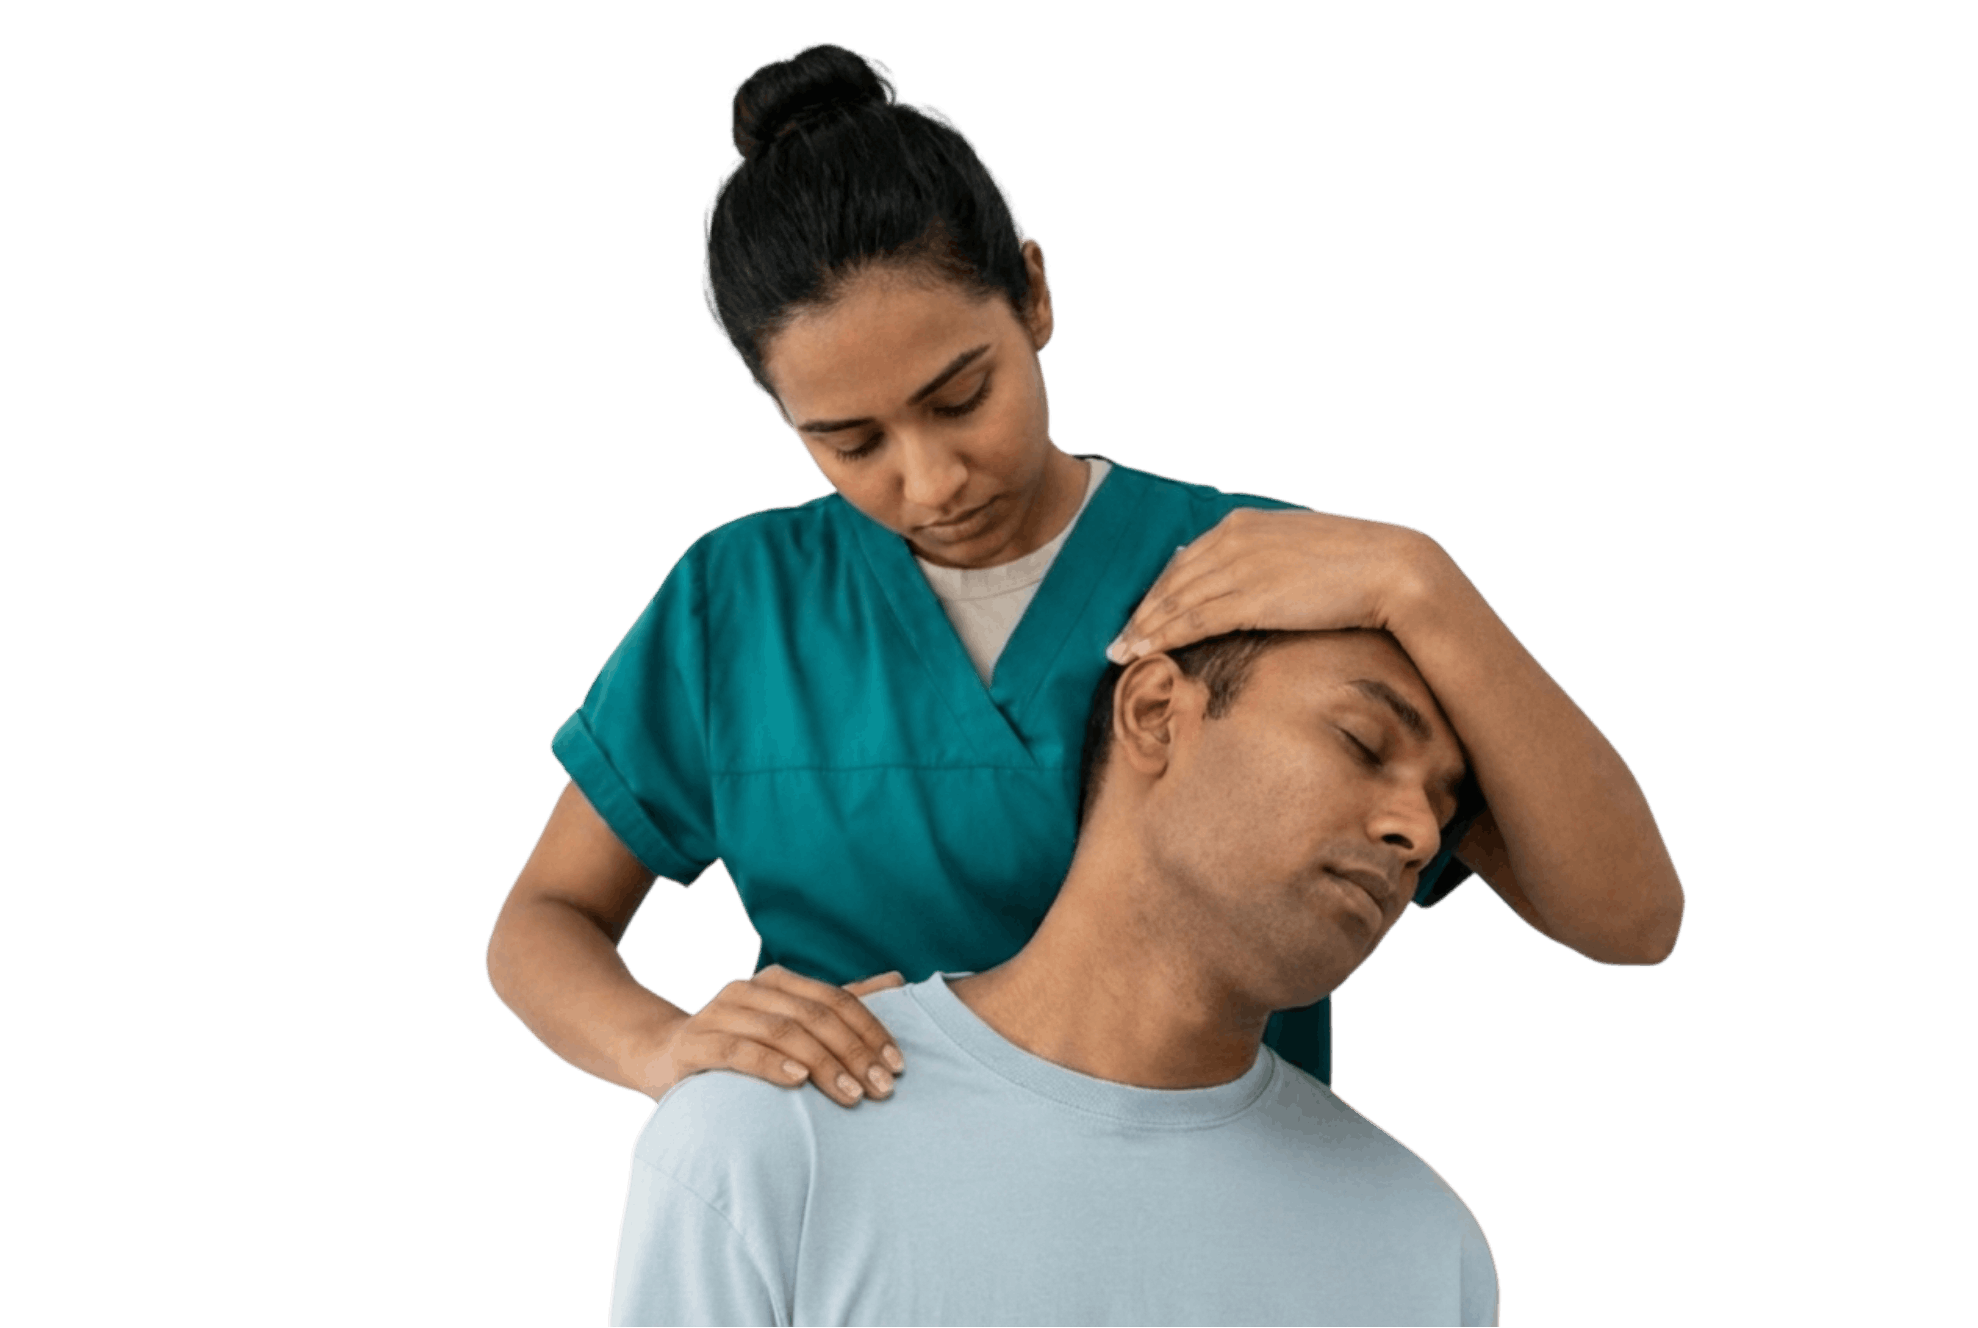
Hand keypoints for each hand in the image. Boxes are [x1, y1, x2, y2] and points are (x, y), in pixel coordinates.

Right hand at [644, 965, 907, 1106]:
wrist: (663, 1056)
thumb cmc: (740, 1044)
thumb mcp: (791, 1023)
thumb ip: (839, 1005)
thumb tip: (899, 982)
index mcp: (779, 981)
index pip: (837, 1000)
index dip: (871, 1031)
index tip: (898, 1066)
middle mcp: (751, 990)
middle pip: (815, 1016)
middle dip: (854, 1053)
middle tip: (882, 1088)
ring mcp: (720, 1014)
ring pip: (783, 1032)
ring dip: (823, 1064)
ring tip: (852, 1094)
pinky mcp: (695, 1043)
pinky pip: (739, 1051)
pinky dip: (772, 1064)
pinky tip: (798, 1081)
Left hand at [1106, 508, 1429, 663]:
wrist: (1393, 567)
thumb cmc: (1355, 562)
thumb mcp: (1299, 546)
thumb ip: (1264, 556)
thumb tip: (1241, 572)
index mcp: (1244, 524)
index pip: (1186, 560)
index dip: (1158, 590)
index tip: (1141, 613)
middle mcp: (1234, 540)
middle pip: (1172, 581)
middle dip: (1141, 613)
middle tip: (1117, 640)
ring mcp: (1241, 568)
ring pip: (1175, 602)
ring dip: (1143, 629)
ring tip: (1120, 654)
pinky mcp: (1252, 599)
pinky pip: (1194, 620)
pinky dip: (1162, 636)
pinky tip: (1144, 651)